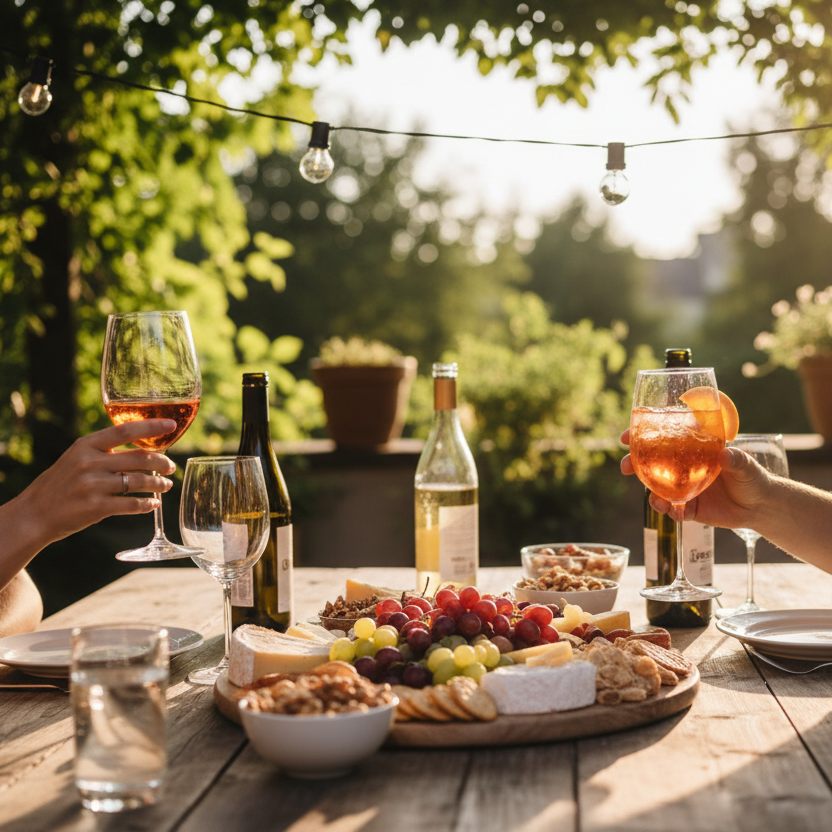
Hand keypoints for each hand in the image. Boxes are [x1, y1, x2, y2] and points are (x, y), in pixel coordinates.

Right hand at [17, 420, 177, 546]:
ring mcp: (93, 485)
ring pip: (139, 482)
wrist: (35, 512)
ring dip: (158, 484)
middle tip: (171, 467)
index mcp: (86, 445)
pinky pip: (131, 504)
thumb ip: (103, 451)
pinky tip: (153, 504)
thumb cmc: (61, 483)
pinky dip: (147, 504)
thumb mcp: (76, 457)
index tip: (171, 425)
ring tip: (166, 485)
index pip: (125, 430)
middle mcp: (90, 462)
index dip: (151, 426)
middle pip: (139, 457)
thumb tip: (142, 449)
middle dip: (162, 462)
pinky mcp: (96, 507)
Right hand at [619, 428, 771, 528]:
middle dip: (633, 464)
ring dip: (650, 493)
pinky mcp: (689, 508)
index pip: (663, 439)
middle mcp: (683, 468)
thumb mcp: (747, 465)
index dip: (642, 435)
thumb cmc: (753, 478)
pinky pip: (672, 509)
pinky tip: (672, 512)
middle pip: (651, 463)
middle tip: (625, 467)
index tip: (627, 437)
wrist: (760, 507)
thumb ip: (737, 459)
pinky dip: (669, 511)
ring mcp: (683, 488)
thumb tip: (725, 455)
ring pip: (657, 488)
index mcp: (692, 450)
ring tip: (654, 500)